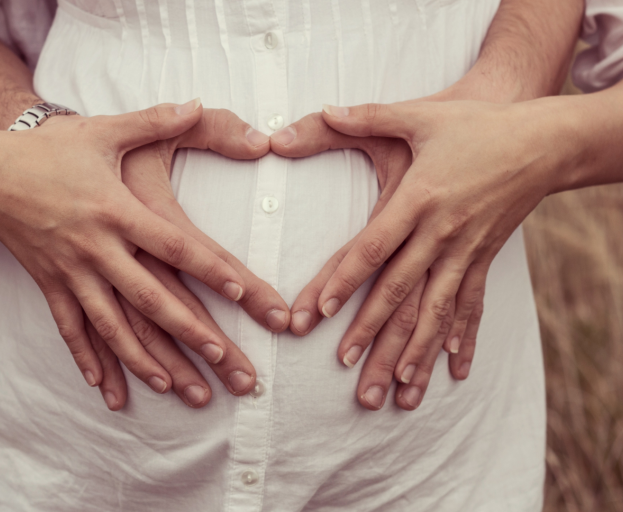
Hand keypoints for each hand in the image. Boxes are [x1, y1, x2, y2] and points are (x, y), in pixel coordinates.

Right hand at [0, 100, 261, 401]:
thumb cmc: (48, 151)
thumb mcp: (103, 131)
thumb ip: (153, 121)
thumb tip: (196, 102)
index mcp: (116, 210)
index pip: (172, 245)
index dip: (209, 269)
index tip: (241, 292)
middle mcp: (96, 248)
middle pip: (149, 297)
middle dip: (188, 331)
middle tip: (223, 358)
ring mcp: (71, 272)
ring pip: (113, 325)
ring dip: (144, 359)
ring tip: (175, 387)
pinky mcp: (50, 285)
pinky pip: (70, 329)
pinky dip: (87, 360)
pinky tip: (105, 388)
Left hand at [271, 113, 459, 410]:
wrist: (542, 140)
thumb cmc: (476, 125)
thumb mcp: (420, 114)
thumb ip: (367, 116)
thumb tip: (322, 109)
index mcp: (419, 198)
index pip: (374, 245)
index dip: (346, 278)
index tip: (320, 310)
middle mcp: (441, 232)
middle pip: (401, 291)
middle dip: (372, 333)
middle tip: (348, 369)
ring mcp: (466, 251)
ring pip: (436, 311)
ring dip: (415, 352)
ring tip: (397, 391)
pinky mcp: (484, 259)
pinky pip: (472, 306)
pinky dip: (462, 339)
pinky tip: (454, 372)